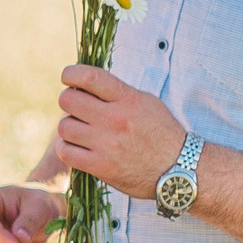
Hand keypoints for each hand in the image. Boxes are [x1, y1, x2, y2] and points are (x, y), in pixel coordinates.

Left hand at [55, 65, 187, 199]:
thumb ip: (118, 92)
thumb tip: (85, 83)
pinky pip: (65, 152)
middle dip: (68, 100)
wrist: (178, 169)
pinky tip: (75, 147)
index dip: (70, 74)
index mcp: (128, 99)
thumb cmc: (161, 133)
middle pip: (68, 100)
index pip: (89, 77)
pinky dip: (65, 148)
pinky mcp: (101, 167)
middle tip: (76, 108)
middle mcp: (115, 119)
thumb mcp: (147, 103)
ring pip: (64, 127)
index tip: (67, 77)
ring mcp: (107, 144)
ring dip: (68, 126)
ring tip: (79, 129)